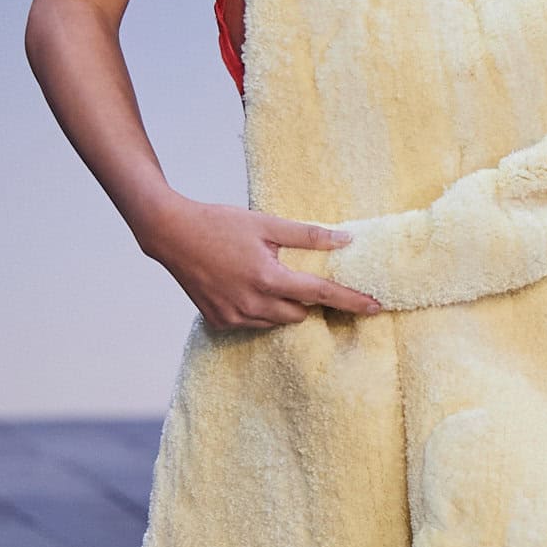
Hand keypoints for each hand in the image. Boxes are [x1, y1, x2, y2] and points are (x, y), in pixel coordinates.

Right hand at [135, 192, 384, 329]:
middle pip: (300, 313)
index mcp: (268, 278)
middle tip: (295, 275)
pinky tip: (243, 286)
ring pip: (277, 321)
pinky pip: (253, 323)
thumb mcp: (266, 223)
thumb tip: (345, 240)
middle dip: (305, 299)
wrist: (170, 233)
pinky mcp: (219, 322)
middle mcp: (252, 304)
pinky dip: (258, 309)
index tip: (376, 307)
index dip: (351, 301)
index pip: (321, 295)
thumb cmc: (218, 223)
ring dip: (282, 305)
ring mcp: (234, 317)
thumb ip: (307, 235)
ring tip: (265, 277)